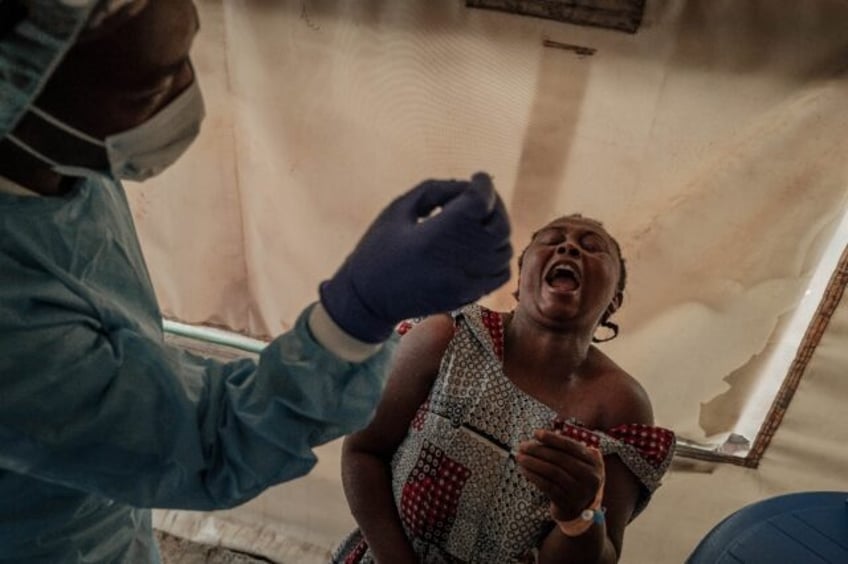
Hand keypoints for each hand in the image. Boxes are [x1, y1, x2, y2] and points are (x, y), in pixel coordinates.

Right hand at [320, 172, 511, 342]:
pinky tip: (482, 247)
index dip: (483, 184)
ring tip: (479, 221)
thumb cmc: (378, 248)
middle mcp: (454, 261)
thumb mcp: (398, 209)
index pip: (478, 202)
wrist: (368, 300)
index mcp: (433, 236)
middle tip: (481, 197)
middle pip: (499, 225)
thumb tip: (470, 186)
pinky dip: (499, 255)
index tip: (478, 177)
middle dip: (494, 204)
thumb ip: (436, 190)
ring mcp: (464, 282)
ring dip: (497, 230)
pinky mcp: (468, 297)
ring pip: (504, 249)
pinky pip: (502, 273)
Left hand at [516, 430, 604, 522]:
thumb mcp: (580, 462)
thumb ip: (566, 449)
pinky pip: (547, 486)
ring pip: (552, 472)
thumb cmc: (575, 477)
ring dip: (533, 463)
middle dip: (538, 450)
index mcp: (594, 462)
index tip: (536, 433)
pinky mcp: (567, 502)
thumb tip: (540, 436)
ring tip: (520, 457)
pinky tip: (524, 470)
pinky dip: (533, 476)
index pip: (572, 446)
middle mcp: (590, 477)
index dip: (553, 438)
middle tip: (522, 446)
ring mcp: (579, 491)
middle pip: (560, 459)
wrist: (580, 509)